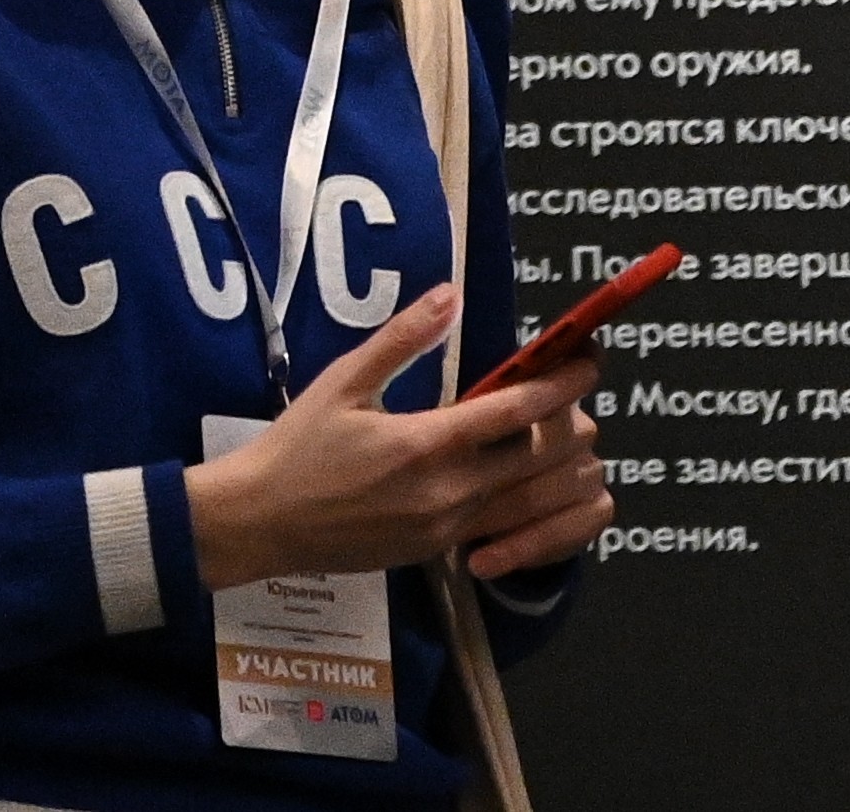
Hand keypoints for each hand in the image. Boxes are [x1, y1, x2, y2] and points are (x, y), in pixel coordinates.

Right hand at [184, 284, 615, 589]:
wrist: (260, 525)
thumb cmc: (298, 448)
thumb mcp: (344, 382)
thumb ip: (403, 338)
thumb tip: (449, 295)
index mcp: (426, 445)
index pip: (518, 411)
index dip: (563, 382)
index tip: (589, 357)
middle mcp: (447, 493)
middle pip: (541, 458)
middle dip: (570, 421)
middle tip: (576, 390)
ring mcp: (445, 530)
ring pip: (531, 500)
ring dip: (558, 466)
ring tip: (566, 432)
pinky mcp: (437, 553)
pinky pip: (503, 528)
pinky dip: (529, 502)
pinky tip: (528, 477)